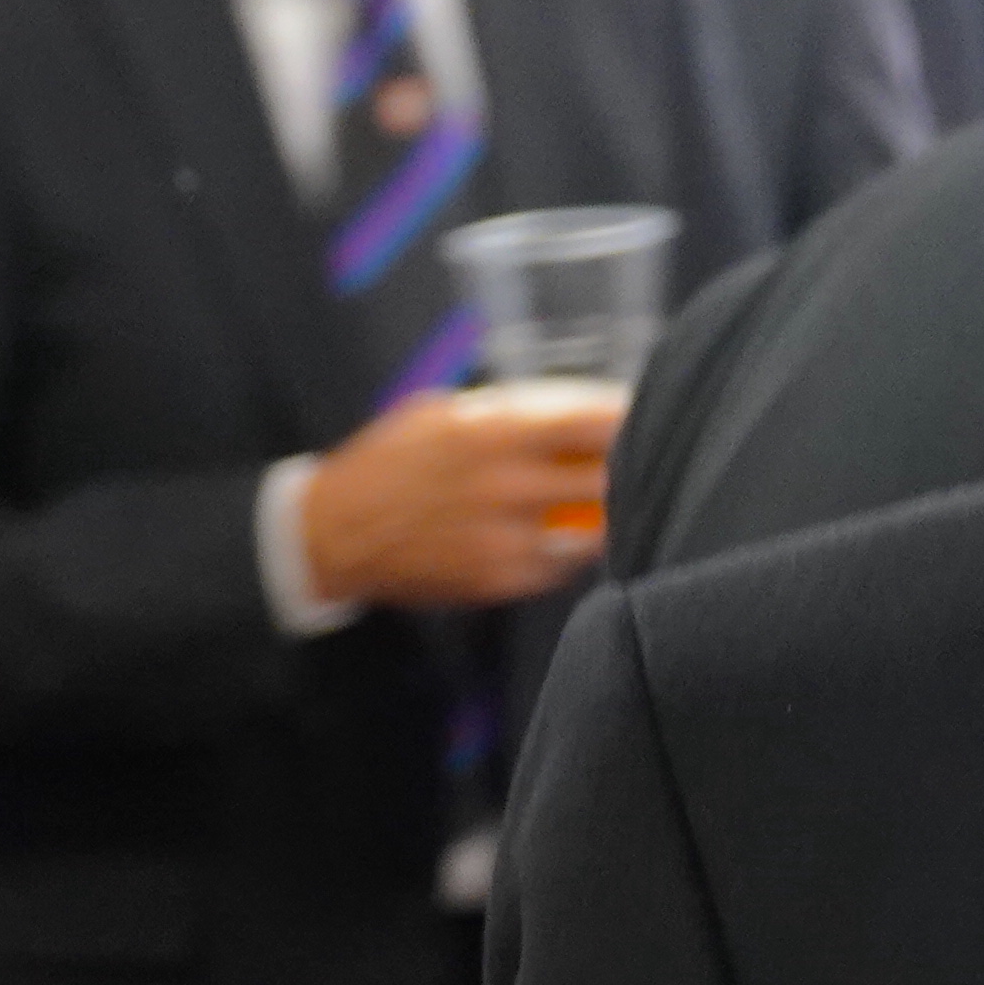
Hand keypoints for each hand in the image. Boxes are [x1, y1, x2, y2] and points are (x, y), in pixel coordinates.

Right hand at [298, 385, 622, 609]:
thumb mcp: (442, 415)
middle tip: (641, 460)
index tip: (651, 413)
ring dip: (607, 513)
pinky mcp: (503, 579)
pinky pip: (566, 563)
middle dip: (633, 467)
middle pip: (612, 477)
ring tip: (596, 499)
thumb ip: (512, 412)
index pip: (597, 422)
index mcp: (493, 434)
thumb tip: (583, 405)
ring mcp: (507, 539)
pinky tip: (558, 532)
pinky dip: (571, 548)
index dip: (634, 417)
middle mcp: (506, 487)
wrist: (332, 532)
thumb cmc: (391, 463)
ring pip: (600, 528)